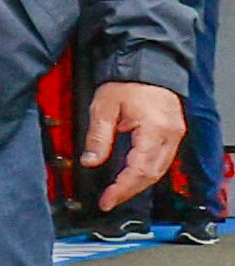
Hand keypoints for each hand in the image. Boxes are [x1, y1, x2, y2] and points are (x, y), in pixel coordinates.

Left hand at [82, 79, 186, 211]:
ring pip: (159, 170)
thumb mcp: (104, 108)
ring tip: (117, 193)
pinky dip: (146, 172)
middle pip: (152, 174)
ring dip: (139, 184)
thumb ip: (98, 138)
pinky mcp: (172, 133)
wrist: (146, 65)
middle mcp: (170, 135)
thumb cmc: (127, 82)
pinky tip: (131, 178)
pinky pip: (161, 160)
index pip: (139, 169)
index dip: (122, 188)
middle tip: (109, 200)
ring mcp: (174, 134)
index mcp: (154, 130)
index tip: (107, 200)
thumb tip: (91, 162)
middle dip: (130, 190)